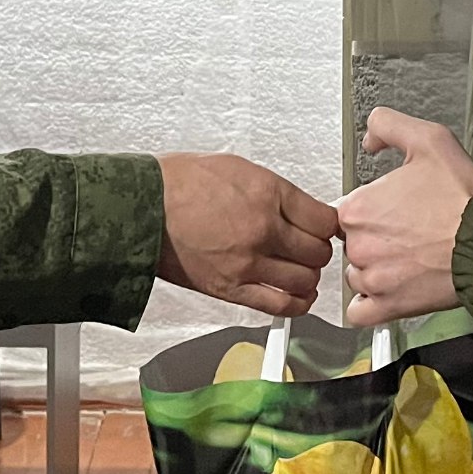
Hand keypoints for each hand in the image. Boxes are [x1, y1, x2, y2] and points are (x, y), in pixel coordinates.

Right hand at [156, 153, 337, 315]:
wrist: (143, 207)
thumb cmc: (181, 183)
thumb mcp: (239, 168)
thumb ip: (276, 192)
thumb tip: (303, 209)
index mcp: (267, 194)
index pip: (324, 220)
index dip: (328, 226)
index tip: (325, 228)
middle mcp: (263, 229)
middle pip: (318, 252)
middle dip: (317, 250)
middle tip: (309, 247)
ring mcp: (248, 262)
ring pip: (304, 280)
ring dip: (307, 276)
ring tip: (298, 268)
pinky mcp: (231, 288)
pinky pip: (280, 305)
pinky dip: (297, 303)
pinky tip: (297, 296)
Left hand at [337, 108, 472, 326]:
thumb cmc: (463, 197)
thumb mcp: (428, 140)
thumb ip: (388, 126)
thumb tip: (370, 139)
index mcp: (358, 207)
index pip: (347, 211)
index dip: (370, 209)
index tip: (392, 211)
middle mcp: (358, 245)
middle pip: (350, 243)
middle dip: (374, 239)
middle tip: (406, 234)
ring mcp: (372, 279)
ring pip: (356, 275)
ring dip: (374, 270)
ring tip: (408, 260)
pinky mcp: (387, 306)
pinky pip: (359, 312)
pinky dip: (369, 304)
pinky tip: (388, 290)